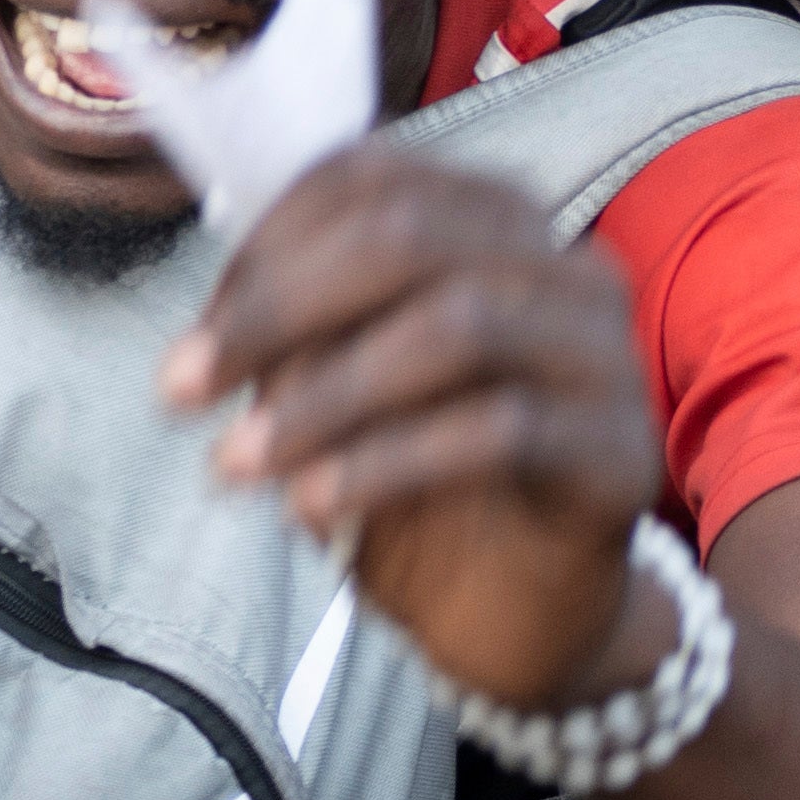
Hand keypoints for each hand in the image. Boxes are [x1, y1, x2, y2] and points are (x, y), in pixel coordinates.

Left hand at [167, 148, 670, 715]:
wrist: (529, 619)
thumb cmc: (430, 490)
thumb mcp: (350, 394)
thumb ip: (307, 337)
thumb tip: (223, 327)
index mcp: (498, 227)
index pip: (375, 180)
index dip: (267, 247)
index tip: (195, 337)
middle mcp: (565, 268)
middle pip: (413, 234)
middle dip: (278, 307)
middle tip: (182, 387)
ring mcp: (604, 356)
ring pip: (460, 326)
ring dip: (324, 394)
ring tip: (236, 462)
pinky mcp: (618, 451)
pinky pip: (501, 431)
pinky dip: (386, 462)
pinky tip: (311, 508)